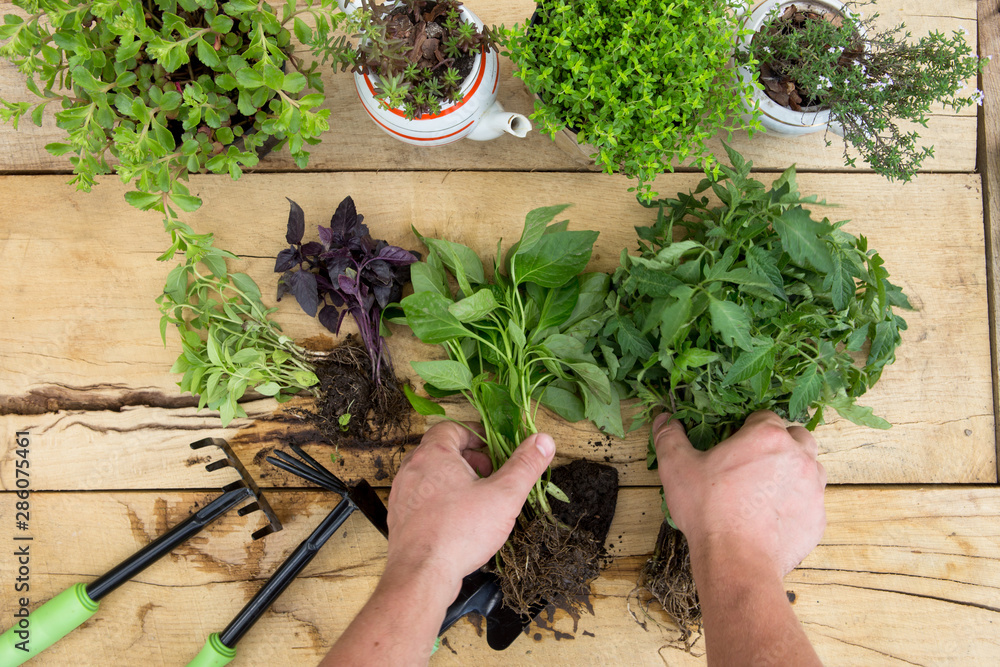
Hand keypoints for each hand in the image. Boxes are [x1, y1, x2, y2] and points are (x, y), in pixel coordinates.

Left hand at [384, 421, 555, 596]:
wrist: (421, 575)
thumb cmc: (460, 532)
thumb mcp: (503, 496)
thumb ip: (525, 465)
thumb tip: (544, 441)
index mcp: (433, 454)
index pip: (450, 428)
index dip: (474, 434)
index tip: (493, 448)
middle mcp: (411, 469)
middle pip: (440, 450)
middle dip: (468, 459)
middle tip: (489, 474)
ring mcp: (402, 494)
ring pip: (430, 475)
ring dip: (454, 480)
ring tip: (476, 498)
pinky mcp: (399, 518)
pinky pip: (422, 498)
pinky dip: (440, 500)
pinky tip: (458, 520)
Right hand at [652, 410, 826, 577]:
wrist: (737, 562)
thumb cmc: (708, 511)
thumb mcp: (677, 468)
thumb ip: (670, 438)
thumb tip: (664, 419)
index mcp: (767, 437)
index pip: (765, 416)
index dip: (747, 427)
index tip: (735, 443)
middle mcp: (798, 457)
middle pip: (796, 437)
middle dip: (778, 444)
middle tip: (752, 462)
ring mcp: (813, 488)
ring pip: (810, 467)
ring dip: (792, 471)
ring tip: (764, 488)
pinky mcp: (817, 518)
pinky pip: (811, 501)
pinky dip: (796, 503)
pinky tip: (771, 516)